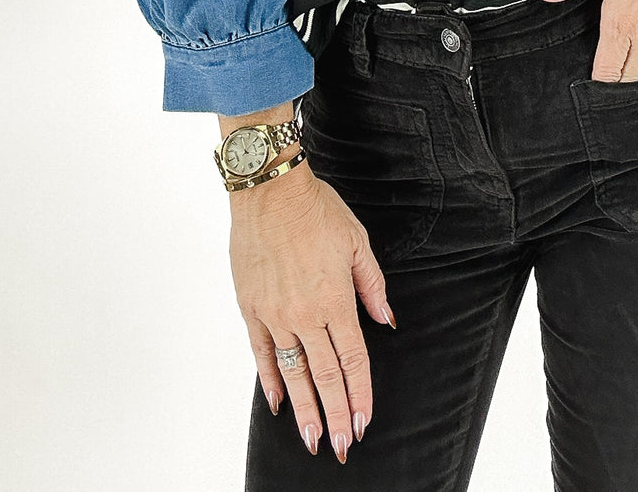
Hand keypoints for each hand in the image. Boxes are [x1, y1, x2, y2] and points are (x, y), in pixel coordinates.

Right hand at [228, 158, 395, 463]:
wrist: (269, 192)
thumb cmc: (316, 209)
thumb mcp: (357, 241)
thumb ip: (372, 285)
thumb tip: (386, 319)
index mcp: (335, 299)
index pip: (352, 359)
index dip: (360, 393)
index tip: (364, 421)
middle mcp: (305, 314)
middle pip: (325, 375)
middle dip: (335, 414)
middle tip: (341, 446)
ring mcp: (275, 314)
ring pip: (293, 373)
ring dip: (304, 409)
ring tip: (312, 439)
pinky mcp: (251, 308)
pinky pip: (262, 353)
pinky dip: (270, 381)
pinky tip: (279, 403)